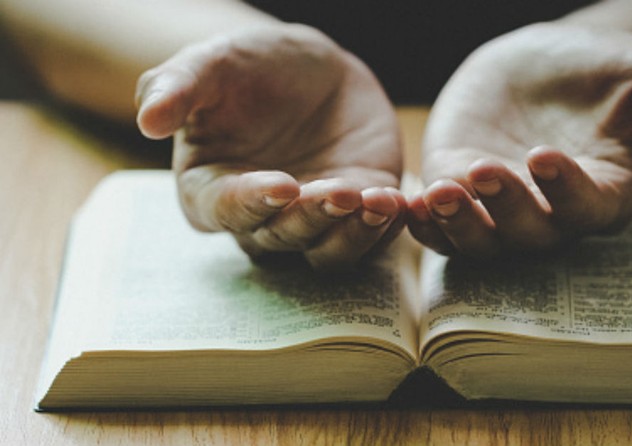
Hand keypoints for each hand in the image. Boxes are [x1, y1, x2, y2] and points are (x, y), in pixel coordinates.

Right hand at [135, 25, 404, 269]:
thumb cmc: (249, 68)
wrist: (311, 69)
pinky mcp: (356, 215)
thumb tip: (148, 120)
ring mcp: (311, 221)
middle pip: (280, 239)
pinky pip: (371, 237)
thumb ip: (177, 88)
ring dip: (354, 234)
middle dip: (310, 219)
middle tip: (338, 192)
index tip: (280, 184)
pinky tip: (400, 203)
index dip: (251, 202)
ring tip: (378, 201)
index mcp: (211, 190)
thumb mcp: (211, 64)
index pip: (224, 210)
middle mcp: (260, 218)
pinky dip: (386, 227)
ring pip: (328, 251)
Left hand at [408, 24, 631, 257]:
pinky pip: (441, 224)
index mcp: (605, 193)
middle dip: (507, 210)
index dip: (567, 191)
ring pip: (480, 241)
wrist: (551, 58)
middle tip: (484, 171)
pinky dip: (423, 221)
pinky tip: (405, 203)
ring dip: (457, 226)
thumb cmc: (610, 69)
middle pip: (531, 236)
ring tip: (436, 193)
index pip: (589, 210)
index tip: (544, 155)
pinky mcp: (460, 188)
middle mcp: (553, 214)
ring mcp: (502, 208)